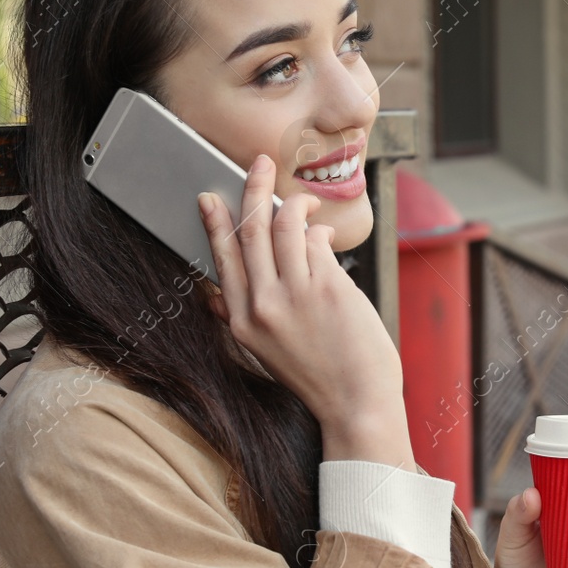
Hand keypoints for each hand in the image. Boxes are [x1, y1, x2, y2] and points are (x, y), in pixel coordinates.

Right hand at [198, 155, 412, 467]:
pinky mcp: (329, 287)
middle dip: (254, 188)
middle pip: (250, 230)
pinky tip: (326, 235)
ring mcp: (296, 294)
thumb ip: (247, 317)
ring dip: (295, 203)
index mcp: (244, 322)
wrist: (356, 404)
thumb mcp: (268, 352)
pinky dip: (321, 232)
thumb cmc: (321, 377)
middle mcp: (263, 305)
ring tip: (304, 200)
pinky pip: (319, 241)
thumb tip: (221, 290)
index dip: (216, 222)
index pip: (222, 258)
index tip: (210, 197)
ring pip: (285, 226)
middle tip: (259, 163)